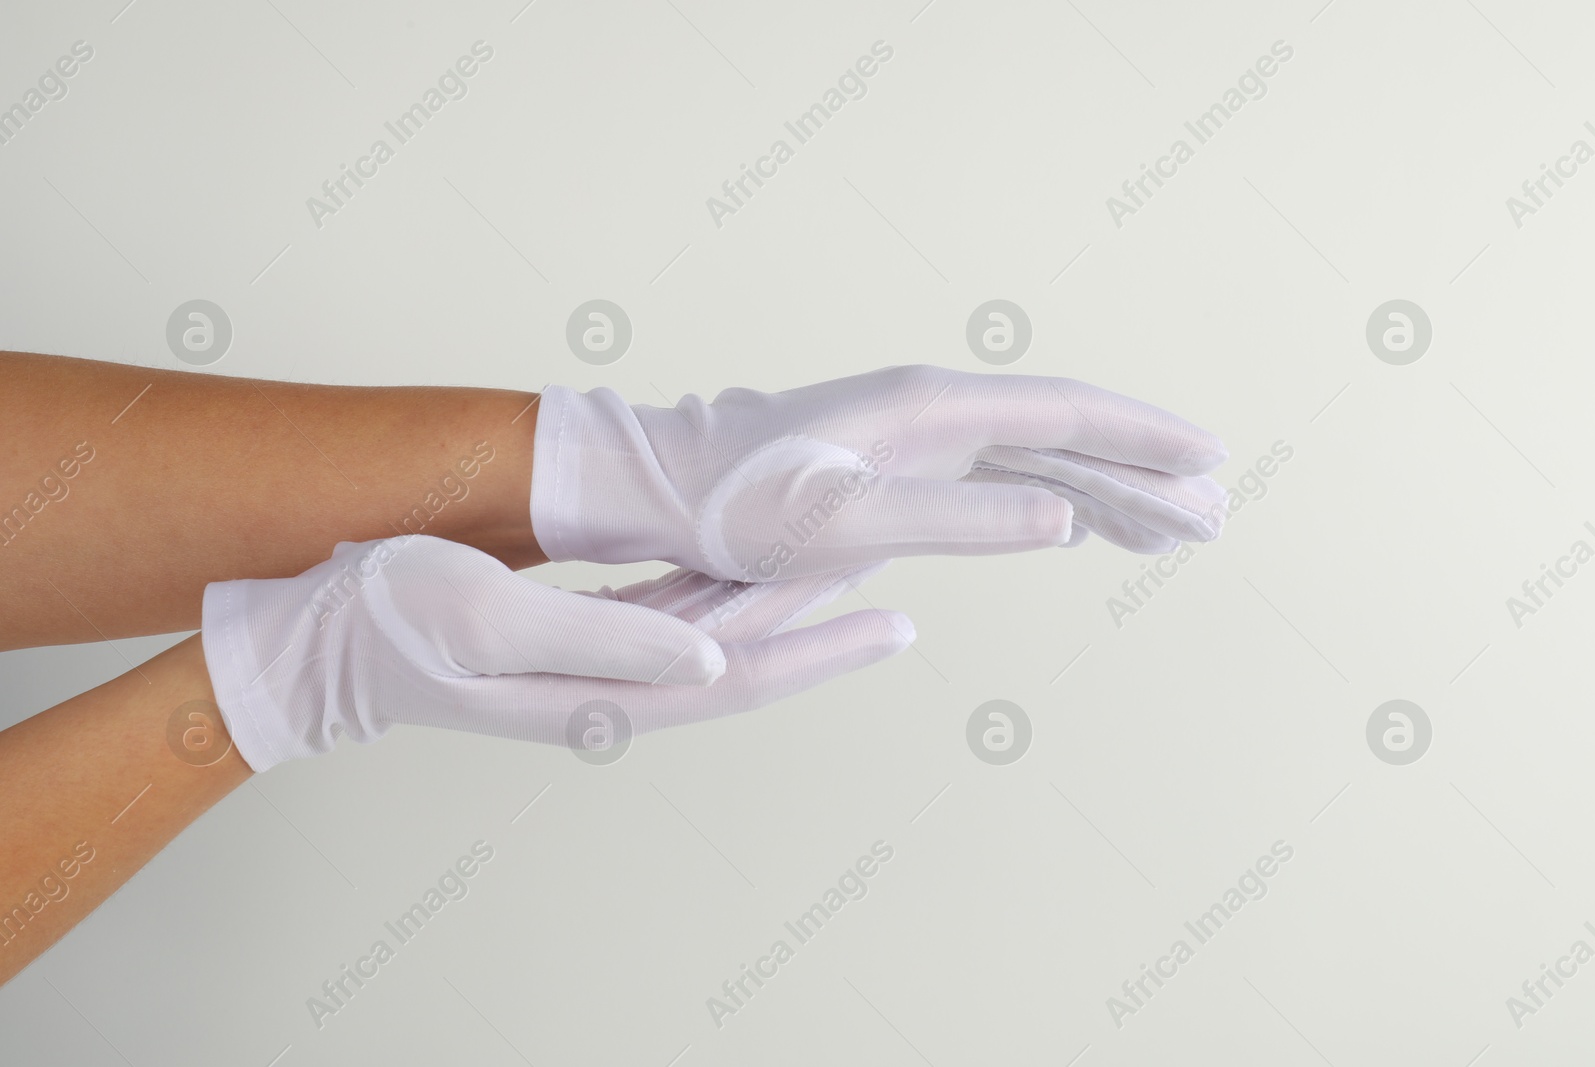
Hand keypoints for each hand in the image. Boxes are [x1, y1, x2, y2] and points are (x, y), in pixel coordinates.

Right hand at [201, 536, 910, 771]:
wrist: (317, 639)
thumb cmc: (388, 617)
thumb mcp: (491, 615)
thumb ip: (607, 638)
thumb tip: (714, 659)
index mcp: (601, 692)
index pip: (739, 678)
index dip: (822, 653)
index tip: (897, 623)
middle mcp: (614, 685)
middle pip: (745, 657)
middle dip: (823, 621)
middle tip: (902, 577)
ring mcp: (599, 663)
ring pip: (717, 633)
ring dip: (784, 602)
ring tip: (852, 561)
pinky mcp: (580, 635)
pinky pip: (675, 613)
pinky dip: (726, 589)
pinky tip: (756, 561)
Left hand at [531, 364, 1228, 580]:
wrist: (666, 487)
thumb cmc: (740, 506)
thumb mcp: (847, 524)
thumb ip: (957, 521)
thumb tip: (1063, 518)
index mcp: (934, 410)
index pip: (1066, 413)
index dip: (1144, 438)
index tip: (1212, 460)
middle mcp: (937, 410)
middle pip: (1068, 435)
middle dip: (1145, 474)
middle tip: (1216, 517)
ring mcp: (921, 435)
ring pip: (1040, 458)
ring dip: (1108, 491)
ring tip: (1174, 532)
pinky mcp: (904, 466)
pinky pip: (1002, 478)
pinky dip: (1054, 501)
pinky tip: (1081, 527)